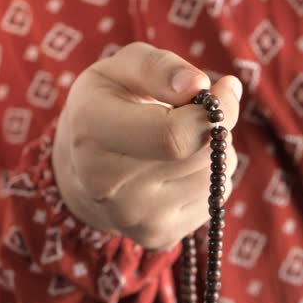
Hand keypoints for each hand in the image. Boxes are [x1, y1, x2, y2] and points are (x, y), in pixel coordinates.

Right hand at [52, 42, 240, 248]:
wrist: (82, 169)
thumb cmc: (109, 106)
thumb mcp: (122, 69)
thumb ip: (159, 66)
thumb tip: (201, 85)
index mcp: (92, 132)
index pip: (175, 136)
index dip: (214, 111)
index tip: (220, 91)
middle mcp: (106, 185)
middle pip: (202, 155)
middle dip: (216, 127)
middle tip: (198, 113)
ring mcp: (133, 218)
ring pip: (215, 176)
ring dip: (213, 152)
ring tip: (181, 142)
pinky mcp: (157, 236)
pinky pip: (214, 199)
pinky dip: (208, 177)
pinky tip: (179, 169)